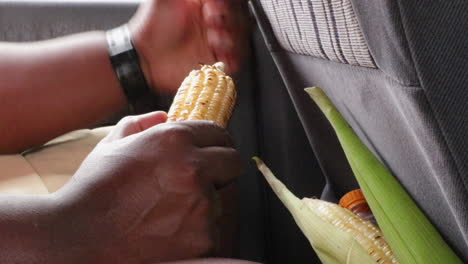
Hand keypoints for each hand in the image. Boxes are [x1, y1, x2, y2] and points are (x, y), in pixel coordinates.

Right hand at [52, 111, 240, 262]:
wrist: (77, 241)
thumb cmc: (92, 194)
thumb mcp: (111, 147)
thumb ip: (139, 124)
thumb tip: (162, 114)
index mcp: (174, 140)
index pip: (219, 134)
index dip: (214, 144)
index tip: (211, 153)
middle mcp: (193, 169)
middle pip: (232, 162)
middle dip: (220, 169)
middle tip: (200, 181)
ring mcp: (202, 205)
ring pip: (227, 197)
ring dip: (212, 200)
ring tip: (179, 210)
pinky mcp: (205, 238)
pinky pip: (219, 227)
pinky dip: (205, 228)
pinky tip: (178, 230)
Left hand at [128, 0, 248, 92]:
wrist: (143, 58)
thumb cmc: (150, 26)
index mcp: (202, 5)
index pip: (226, 3)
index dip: (223, 5)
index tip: (212, 7)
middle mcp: (210, 23)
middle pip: (237, 19)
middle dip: (229, 20)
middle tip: (212, 23)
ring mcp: (213, 43)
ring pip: (239, 39)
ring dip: (231, 39)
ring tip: (214, 40)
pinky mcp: (213, 62)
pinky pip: (234, 60)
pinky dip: (233, 58)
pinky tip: (222, 56)